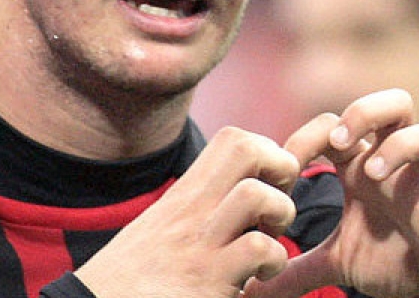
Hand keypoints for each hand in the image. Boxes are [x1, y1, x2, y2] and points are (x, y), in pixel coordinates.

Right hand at [74, 126, 301, 297]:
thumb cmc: (137, 278)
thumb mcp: (166, 229)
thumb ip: (203, 209)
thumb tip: (242, 198)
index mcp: (185, 195)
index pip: (235, 140)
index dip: (268, 155)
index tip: (270, 188)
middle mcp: (191, 209)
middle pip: (246, 147)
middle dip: (281, 169)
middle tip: (276, 207)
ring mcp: (199, 243)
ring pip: (256, 195)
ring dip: (281, 217)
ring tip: (269, 243)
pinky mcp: (207, 279)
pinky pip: (257, 249)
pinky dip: (274, 261)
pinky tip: (259, 279)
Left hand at [245, 89, 418, 297]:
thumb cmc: (392, 257)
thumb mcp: (338, 262)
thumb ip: (298, 269)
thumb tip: (253, 287)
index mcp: (366, 167)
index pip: (338, 124)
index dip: (309, 136)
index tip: (287, 171)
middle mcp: (400, 165)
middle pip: (394, 104)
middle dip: (366, 112)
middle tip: (342, 142)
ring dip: (403, 145)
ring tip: (374, 174)